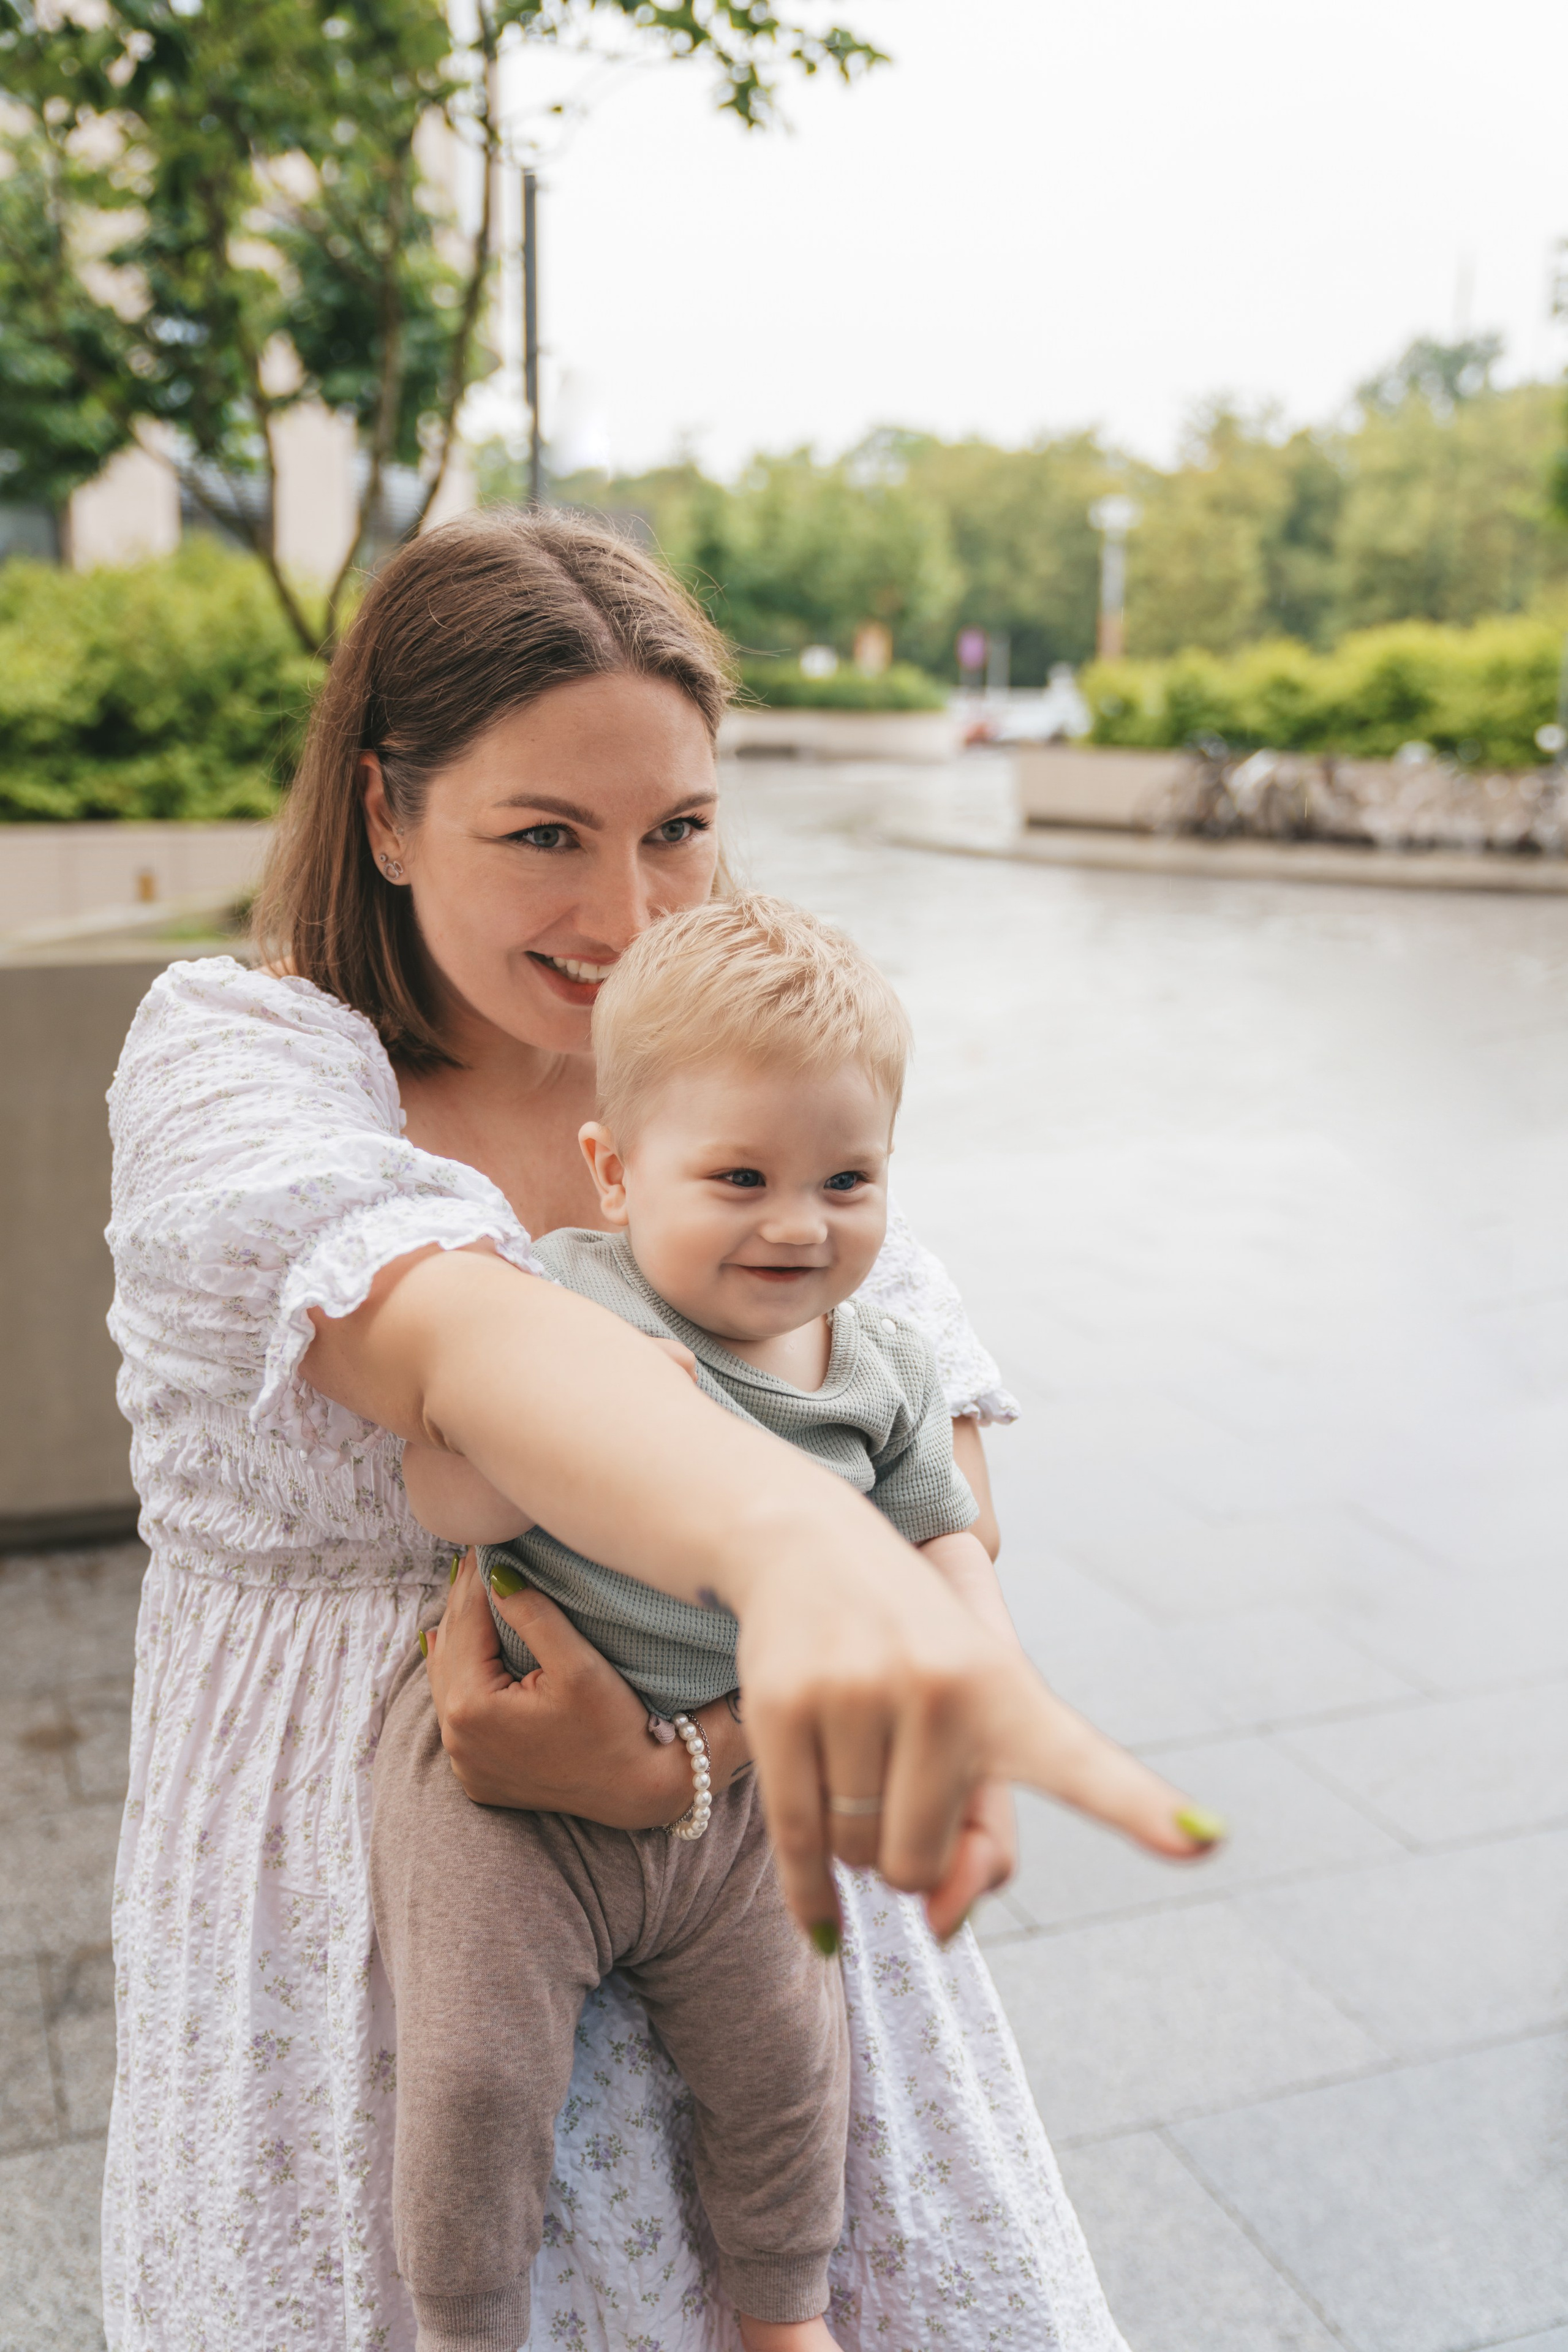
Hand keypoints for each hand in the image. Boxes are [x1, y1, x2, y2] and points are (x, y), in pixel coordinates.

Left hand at [425, 1552, 748, 1827]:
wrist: (638, 1788)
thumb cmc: (616, 1725)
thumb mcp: (578, 1663)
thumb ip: (533, 1615)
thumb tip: (495, 1575)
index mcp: (473, 1709)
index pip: (467, 1624)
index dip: (475, 1579)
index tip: (481, 1541)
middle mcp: (457, 1741)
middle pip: (452, 1651)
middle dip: (464, 1602)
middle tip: (473, 1558)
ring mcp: (465, 1763)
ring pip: (448, 1681)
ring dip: (458, 1637)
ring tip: (464, 1593)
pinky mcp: (477, 1775)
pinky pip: (455, 1714)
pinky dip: (458, 1676)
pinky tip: (452, 1649)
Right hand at [738, 1537, 1221, 1947]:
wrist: (810, 1544)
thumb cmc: (912, 1660)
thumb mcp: (969, 1724)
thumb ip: (983, 1840)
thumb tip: (944, 1927)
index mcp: (1008, 1692)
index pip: (1080, 1760)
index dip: (1142, 1805)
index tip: (1207, 1837)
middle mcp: (941, 1688)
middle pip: (920, 1865)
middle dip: (903, 1845)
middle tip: (895, 1771)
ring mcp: (859, 1691)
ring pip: (856, 1858)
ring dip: (851, 1839)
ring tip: (852, 1754)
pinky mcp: (785, 1703)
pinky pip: (800, 1845)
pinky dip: (809, 1896)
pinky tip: (820, 1920)